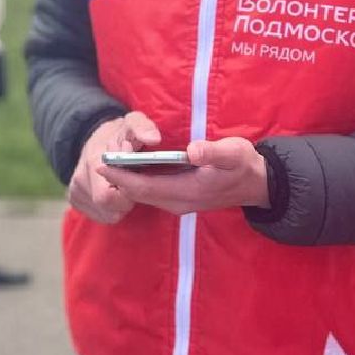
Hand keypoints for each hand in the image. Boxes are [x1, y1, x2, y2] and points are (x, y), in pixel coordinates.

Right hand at [68, 112, 160, 223]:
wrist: (97, 136)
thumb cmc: (120, 132)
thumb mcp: (134, 122)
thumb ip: (143, 128)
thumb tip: (154, 139)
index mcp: (93, 162)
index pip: (108, 196)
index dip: (129, 192)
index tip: (138, 179)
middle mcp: (79, 179)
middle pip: (109, 209)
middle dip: (127, 201)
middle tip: (135, 184)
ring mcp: (75, 191)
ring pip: (107, 215)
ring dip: (121, 206)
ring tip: (126, 187)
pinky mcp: (75, 200)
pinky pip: (101, 216)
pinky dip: (112, 209)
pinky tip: (117, 193)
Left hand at [96, 136, 267, 214]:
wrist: (257, 185)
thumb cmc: (244, 165)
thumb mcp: (234, 153)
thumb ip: (213, 152)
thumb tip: (192, 151)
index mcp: (187, 191)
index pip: (144, 186)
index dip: (121, 176)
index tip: (102, 163)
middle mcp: (178, 202)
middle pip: (138, 192)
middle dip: (117, 178)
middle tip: (97, 159)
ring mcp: (178, 203)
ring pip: (142, 194)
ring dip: (124, 181)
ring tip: (108, 162)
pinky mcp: (180, 199)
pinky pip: (150, 192)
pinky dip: (136, 182)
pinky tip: (127, 168)